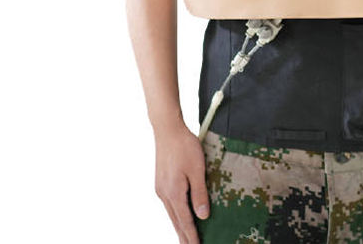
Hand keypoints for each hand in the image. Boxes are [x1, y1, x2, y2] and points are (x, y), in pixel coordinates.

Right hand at [154, 123, 209, 243]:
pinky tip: (180, 215)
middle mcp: (164, 193)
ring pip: (171, 213)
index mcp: (174, 192)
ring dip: (179, 226)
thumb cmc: (185, 147)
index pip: (184, 221)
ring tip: (186, 237)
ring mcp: (160, 188)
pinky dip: (175, 214)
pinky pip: (169, 204)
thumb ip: (200, 194)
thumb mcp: (197, 170)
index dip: (192, 236)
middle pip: (175, 221)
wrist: (167, 130)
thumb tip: (202, 216)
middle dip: (184, 236)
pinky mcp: (161, 182)